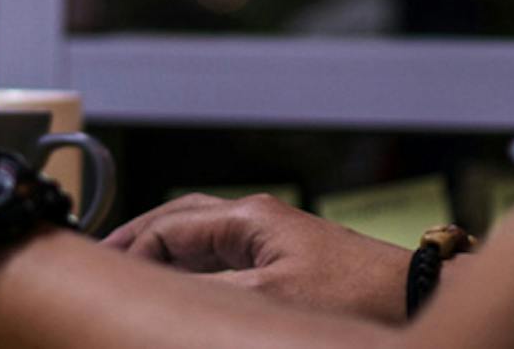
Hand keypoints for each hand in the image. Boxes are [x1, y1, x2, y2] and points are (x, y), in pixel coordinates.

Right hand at [99, 192, 408, 322]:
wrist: (411, 293)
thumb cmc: (354, 291)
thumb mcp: (270, 296)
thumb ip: (210, 288)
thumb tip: (162, 289)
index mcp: (247, 217)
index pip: (167, 226)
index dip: (130, 248)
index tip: (104, 270)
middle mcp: (254, 218)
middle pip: (178, 219)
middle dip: (137, 238)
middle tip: (103, 262)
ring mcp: (268, 236)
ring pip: (198, 234)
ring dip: (163, 250)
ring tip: (132, 270)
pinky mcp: (282, 257)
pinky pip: (220, 253)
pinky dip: (191, 264)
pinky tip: (181, 284)